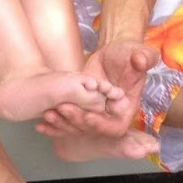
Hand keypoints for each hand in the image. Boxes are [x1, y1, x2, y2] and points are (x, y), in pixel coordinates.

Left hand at [36, 42, 155, 139]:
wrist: (114, 54)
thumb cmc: (128, 54)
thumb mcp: (137, 53)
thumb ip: (143, 58)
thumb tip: (141, 61)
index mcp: (126, 109)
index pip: (115, 128)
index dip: (101, 125)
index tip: (87, 116)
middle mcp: (110, 116)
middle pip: (93, 130)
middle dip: (77, 121)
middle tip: (62, 108)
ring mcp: (94, 115)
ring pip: (78, 128)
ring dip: (63, 124)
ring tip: (48, 113)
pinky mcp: (81, 110)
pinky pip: (69, 122)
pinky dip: (55, 125)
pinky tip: (40, 124)